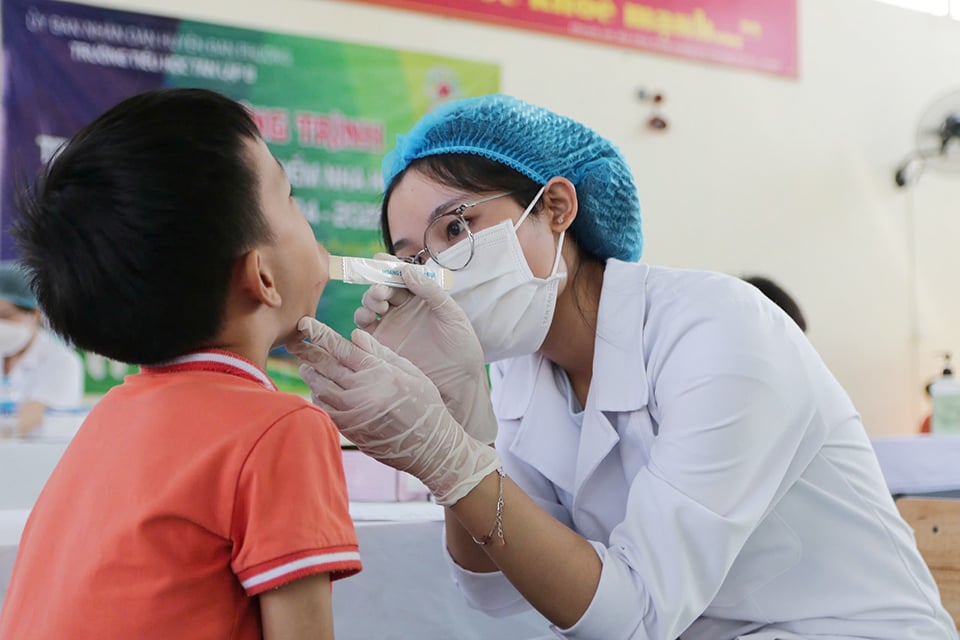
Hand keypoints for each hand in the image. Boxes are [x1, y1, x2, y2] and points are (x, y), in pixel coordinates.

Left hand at [288, 317, 499, 506]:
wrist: (431, 446)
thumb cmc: (426, 404)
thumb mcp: (410, 372)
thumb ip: (380, 352)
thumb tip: (354, 335)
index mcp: (378, 373)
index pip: (342, 349)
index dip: (320, 335)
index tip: (305, 324)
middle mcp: (362, 392)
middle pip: (326, 367)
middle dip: (308, 352)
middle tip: (295, 342)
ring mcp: (353, 413)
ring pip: (322, 389)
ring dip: (311, 375)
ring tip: (306, 367)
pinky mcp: (350, 430)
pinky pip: (326, 409)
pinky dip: (319, 397)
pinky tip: (318, 390)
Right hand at [354, 255, 496, 444]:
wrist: (459, 380)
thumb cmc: (461, 345)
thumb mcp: (451, 314)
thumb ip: (431, 291)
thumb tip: (407, 270)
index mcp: (421, 295)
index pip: (401, 273)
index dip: (389, 265)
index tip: (380, 260)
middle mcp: (403, 307)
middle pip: (382, 286)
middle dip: (377, 284)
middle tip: (380, 291)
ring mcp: (391, 324)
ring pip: (370, 303)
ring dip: (368, 299)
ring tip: (377, 306)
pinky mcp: (382, 343)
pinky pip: (364, 327)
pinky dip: (360, 319)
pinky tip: (367, 320)